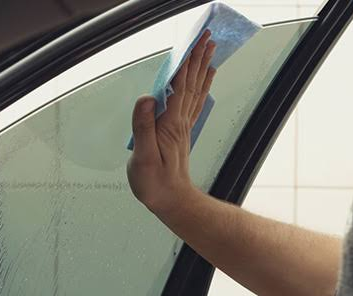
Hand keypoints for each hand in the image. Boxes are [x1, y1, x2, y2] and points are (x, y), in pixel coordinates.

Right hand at [127, 30, 215, 213]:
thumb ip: (143, 128)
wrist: (172, 201)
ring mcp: (183, 126)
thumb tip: (147, 99)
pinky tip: (205, 77)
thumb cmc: (155, 183)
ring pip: (196, 90)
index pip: (179, 88)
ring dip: (202, 68)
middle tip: (207, 37)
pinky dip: (201, 85)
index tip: (192, 44)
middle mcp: (180, 122)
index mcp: (169, 124)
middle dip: (198, 59)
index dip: (185, 65)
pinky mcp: (181, 131)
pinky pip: (195, 102)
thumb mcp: (143, 158)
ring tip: (210, 50)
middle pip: (191, 84)